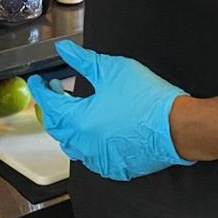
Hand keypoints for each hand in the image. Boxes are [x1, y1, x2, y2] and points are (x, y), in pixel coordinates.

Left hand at [28, 39, 193, 181]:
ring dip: (68, 128)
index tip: (39, 82)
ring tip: (74, 111)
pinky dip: (87, 145)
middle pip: (57, 128)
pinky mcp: (116, 167)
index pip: (50, 105)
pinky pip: (92, 158)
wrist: (178, 126)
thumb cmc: (148, 99)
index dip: (41, 90)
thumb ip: (83, 60)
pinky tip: (95, 132)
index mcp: (80, 120)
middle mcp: (85, 144)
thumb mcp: (112, 70)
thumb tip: (64, 49)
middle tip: (56, 93)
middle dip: (53, 109)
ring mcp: (100, 159)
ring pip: (72, 146)